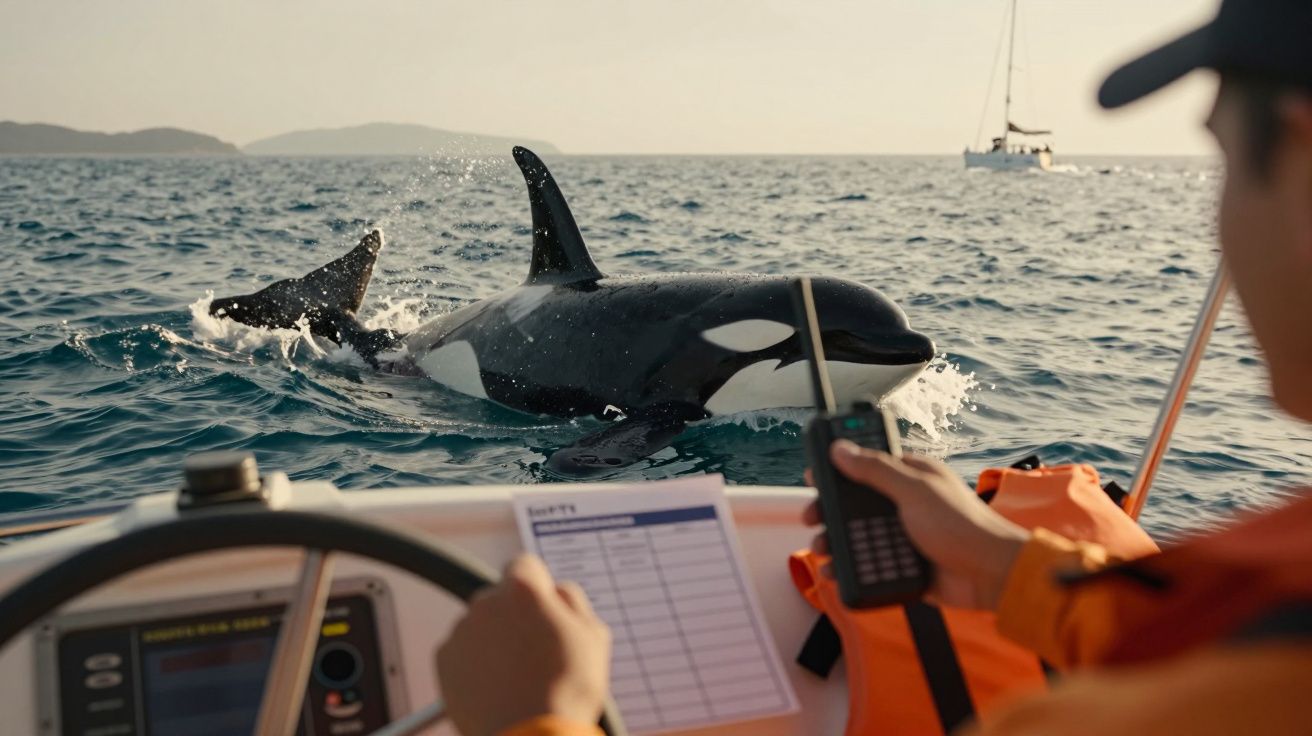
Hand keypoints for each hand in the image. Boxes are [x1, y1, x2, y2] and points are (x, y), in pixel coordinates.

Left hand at [437, 555, 610, 735]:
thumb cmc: (567, 689)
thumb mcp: (593, 635)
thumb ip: (572, 600)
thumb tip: (556, 592)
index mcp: (523, 589)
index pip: (525, 565)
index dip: (536, 586)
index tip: (541, 607)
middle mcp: (485, 602)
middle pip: (499, 597)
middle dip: (513, 615)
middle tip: (533, 649)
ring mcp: (461, 630)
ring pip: (480, 625)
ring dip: (494, 640)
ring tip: (515, 675)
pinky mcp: (444, 660)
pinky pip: (461, 651)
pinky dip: (474, 663)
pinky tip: (496, 685)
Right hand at [804, 440, 1028, 609]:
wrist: (992, 576)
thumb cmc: (964, 526)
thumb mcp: (915, 491)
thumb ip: (876, 470)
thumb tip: (842, 448)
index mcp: (909, 477)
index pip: (866, 464)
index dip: (839, 467)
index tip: (814, 473)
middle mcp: (904, 504)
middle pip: (855, 503)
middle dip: (830, 510)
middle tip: (812, 516)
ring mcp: (903, 535)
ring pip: (858, 536)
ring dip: (837, 541)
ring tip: (823, 547)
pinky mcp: (903, 565)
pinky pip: (869, 565)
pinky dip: (850, 568)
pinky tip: (836, 571)